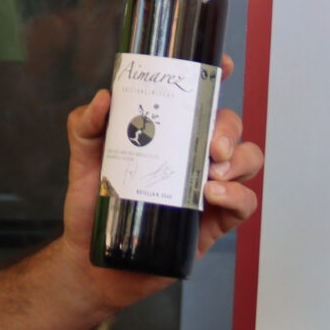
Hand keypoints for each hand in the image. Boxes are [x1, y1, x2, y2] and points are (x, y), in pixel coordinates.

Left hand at [60, 58, 262, 304]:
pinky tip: (212, 196)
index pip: (200, 99)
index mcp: (168, 134)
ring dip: (240, 159)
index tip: (222, 68)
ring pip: (248, 160)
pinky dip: (238, 196)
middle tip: (212, 144)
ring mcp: (207, 188)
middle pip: (230, 127)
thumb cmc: (92, 205)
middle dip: (229, 128)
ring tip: (212, 171)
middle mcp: (192, 156)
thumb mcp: (82, 159)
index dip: (216, 79)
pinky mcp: (213, 222)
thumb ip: (85, 126)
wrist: (93, 260)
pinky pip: (245, 203)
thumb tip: (104, 99)